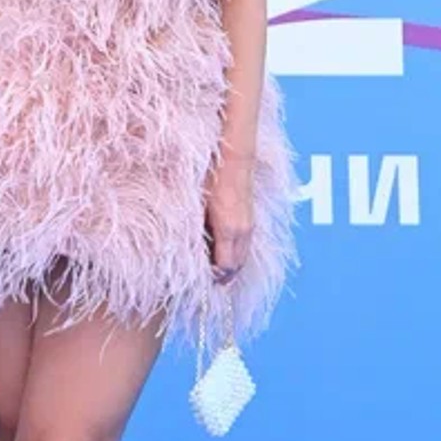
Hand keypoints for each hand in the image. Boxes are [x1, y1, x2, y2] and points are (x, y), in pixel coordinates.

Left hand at [204, 157, 255, 284]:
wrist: (234, 159)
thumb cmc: (211, 178)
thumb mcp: (197, 206)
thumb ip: (197, 230)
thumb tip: (189, 248)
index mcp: (228, 230)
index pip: (225, 267)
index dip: (214, 277)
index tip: (201, 280)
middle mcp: (242, 231)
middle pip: (236, 266)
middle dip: (223, 277)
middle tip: (207, 282)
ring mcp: (249, 226)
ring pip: (243, 257)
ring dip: (231, 267)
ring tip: (215, 272)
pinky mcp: (251, 220)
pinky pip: (245, 246)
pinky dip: (236, 255)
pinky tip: (225, 254)